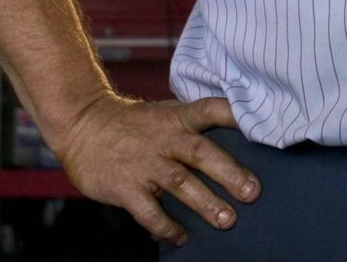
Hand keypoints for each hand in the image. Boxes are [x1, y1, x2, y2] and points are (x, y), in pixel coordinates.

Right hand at [53, 93, 256, 246]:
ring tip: (227, 220)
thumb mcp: (165, 113)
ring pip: (180, 183)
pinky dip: (165, 226)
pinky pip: (149, 211)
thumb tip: (236, 135)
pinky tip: (181, 236)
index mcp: (178, 118)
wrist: (83, 125)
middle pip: (202, 153)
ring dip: (205, 203)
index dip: (236, 116)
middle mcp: (165, 139)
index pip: (211, 110)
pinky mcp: (125, 186)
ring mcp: (145, 164)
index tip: (262, 126)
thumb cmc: (133, 124)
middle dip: (229, 173)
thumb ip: (194, 124)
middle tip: (252, 192)